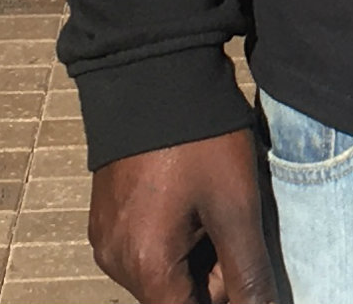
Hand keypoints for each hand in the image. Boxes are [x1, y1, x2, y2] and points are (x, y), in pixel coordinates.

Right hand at [89, 131, 280, 303]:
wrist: (152, 72)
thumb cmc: (199, 142)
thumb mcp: (236, 209)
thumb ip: (249, 275)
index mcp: (146, 265)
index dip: (227, 296)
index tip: (241, 261)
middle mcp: (115, 261)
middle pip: (174, 296)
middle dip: (211, 276)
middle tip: (232, 225)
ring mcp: (105, 239)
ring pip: (160, 274)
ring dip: (193, 257)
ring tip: (210, 206)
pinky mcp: (103, 218)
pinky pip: (141, 249)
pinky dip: (170, 238)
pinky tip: (188, 200)